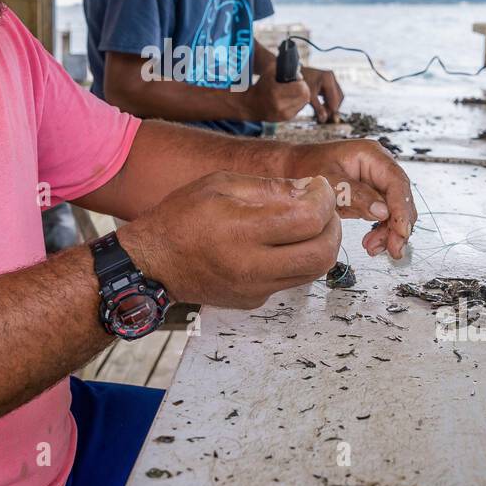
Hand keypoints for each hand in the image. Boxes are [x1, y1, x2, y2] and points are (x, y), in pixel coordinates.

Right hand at [117, 171, 340, 308]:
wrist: (153, 264)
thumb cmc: (181, 218)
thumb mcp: (219, 184)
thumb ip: (267, 187)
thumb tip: (307, 191)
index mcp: (241, 230)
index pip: (307, 220)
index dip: (324, 200)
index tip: (319, 188)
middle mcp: (250, 266)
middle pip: (321, 254)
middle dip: (333, 227)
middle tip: (325, 209)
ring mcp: (254, 289)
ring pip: (312, 272)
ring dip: (321, 245)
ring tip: (309, 224)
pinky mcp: (253, 301)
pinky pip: (291, 281)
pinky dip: (297, 259)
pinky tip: (282, 243)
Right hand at [242, 74, 310, 122]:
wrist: (250, 105)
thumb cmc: (261, 86)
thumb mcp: (268, 73)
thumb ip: (282, 68)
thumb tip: (298, 73)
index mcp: (275, 93)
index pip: (301, 88)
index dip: (301, 81)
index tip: (296, 78)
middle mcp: (280, 106)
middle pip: (305, 96)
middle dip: (304, 88)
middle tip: (298, 84)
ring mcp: (283, 114)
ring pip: (304, 102)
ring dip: (302, 95)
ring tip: (295, 91)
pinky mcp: (285, 118)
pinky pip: (299, 108)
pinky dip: (298, 102)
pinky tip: (291, 98)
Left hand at [290, 139, 414, 258]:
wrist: (294, 168)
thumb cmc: (307, 167)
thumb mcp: (328, 181)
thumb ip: (355, 195)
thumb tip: (383, 213)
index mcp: (372, 155)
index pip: (396, 182)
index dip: (402, 208)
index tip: (401, 231)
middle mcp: (380, 167)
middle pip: (400, 198)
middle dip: (399, 226)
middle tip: (393, 250)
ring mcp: (377, 182)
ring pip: (395, 210)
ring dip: (390, 232)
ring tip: (374, 249)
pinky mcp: (372, 196)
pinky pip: (384, 216)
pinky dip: (381, 232)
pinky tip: (372, 244)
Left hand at [301, 65, 344, 123]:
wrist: (293, 73)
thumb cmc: (300, 83)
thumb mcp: (309, 96)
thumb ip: (317, 108)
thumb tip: (324, 119)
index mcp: (328, 78)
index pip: (335, 98)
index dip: (333, 109)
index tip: (329, 118)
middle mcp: (331, 77)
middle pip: (338, 97)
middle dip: (333, 107)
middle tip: (326, 116)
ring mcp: (330, 79)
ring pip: (337, 96)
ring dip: (332, 105)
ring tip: (324, 113)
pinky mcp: (328, 81)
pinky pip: (332, 93)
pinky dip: (329, 101)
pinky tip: (323, 107)